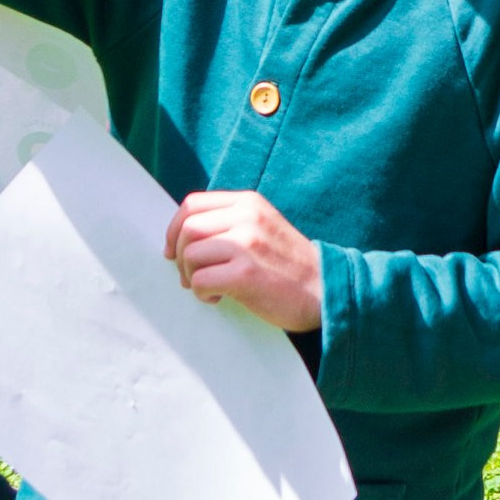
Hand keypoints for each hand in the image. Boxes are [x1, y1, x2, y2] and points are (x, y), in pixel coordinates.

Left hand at [164, 190, 322, 332]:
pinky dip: (201, 293)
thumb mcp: (262, 227)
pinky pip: (200, 280)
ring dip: (190, 276)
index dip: (175, 229)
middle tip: (190, 276)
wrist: (324, 290)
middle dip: (181, 256)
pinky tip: (218, 297)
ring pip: (190, 254)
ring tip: (209, 287)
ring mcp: (246, 244)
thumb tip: (182, 240)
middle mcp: (246, 217)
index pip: (193, 204)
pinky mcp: (245, 273)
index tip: (174, 250)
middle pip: (187, 229)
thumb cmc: (289, 265)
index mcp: (248, 203)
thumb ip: (230, 223)